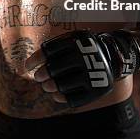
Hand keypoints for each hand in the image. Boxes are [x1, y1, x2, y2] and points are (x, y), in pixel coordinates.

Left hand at [25, 30, 139, 107]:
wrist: (113, 56)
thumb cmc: (82, 48)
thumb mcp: (71, 39)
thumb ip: (51, 48)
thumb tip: (26, 66)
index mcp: (76, 41)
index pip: (49, 51)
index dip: (35, 59)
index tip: (28, 66)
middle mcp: (85, 57)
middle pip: (54, 69)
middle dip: (42, 74)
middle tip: (38, 77)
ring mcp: (92, 75)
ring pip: (62, 85)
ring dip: (49, 87)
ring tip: (47, 86)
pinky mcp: (97, 90)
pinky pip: (74, 99)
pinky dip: (61, 97)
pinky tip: (56, 95)